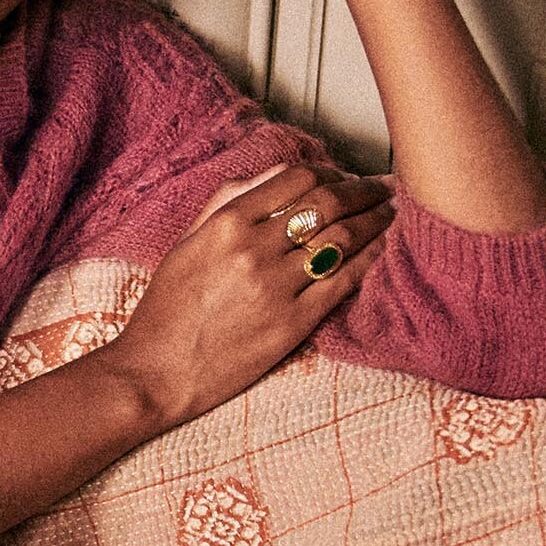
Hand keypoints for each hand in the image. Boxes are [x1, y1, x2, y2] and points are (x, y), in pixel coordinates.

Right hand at [97, 162, 394, 432]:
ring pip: (342, 239)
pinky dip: (369, 260)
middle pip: (327, 203)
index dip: (329, 172)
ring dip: (374, 220)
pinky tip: (382, 249)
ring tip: (389, 213)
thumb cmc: (166, 309)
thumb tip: (276, 176)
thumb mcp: (186, 243)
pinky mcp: (292, 324)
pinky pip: (343, 282)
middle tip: (382, 187)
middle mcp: (254, 249)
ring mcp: (275, 287)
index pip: (296, 179)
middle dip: (363, 190)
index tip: (344, 176)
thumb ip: (227, 202)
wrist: (156, 373)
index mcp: (225, 223)